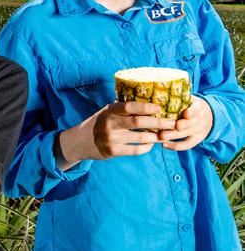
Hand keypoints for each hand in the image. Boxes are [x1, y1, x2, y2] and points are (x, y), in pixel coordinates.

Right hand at [58, 102, 175, 167]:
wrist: (78, 142)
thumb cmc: (97, 123)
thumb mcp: (105, 112)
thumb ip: (121, 108)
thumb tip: (145, 98)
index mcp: (109, 111)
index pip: (130, 107)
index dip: (146, 107)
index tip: (160, 108)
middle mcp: (109, 124)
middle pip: (138, 122)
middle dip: (158, 123)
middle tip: (172, 123)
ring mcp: (111, 138)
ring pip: (140, 137)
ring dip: (156, 136)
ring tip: (165, 135)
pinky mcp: (112, 151)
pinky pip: (135, 150)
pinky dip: (146, 147)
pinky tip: (150, 144)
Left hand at [159, 95, 212, 150]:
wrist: (207, 115)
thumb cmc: (189, 105)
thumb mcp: (189, 98)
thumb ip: (179, 96)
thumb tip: (160, 89)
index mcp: (198, 106)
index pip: (196, 109)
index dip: (192, 112)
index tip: (185, 114)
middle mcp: (200, 119)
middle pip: (190, 124)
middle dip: (179, 127)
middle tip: (165, 129)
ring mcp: (199, 130)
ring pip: (187, 134)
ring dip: (173, 137)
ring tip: (161, 137)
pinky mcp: (197, 139)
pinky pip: (188, 144)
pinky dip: (176, 146)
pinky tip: (164, 145)